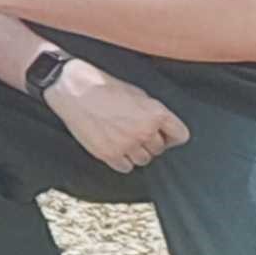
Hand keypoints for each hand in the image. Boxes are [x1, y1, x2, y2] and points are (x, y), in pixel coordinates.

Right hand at [46, 59, 190, 172]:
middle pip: (159, 149)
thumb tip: (161, 128)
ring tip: (124, 139)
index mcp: (156, 113)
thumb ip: (153, 113)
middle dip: (151, 142)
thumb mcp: (138, 94)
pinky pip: (126, 167)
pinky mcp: (108, 154)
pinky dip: (123, 160)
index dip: (172, 135)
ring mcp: (126, 144)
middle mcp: (144, 131)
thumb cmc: (104, 87)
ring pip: (143, 160)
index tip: (164, 135)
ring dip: (137, 152)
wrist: (74, 89)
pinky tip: (115, 147)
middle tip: (136, 132)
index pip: (180, 136)